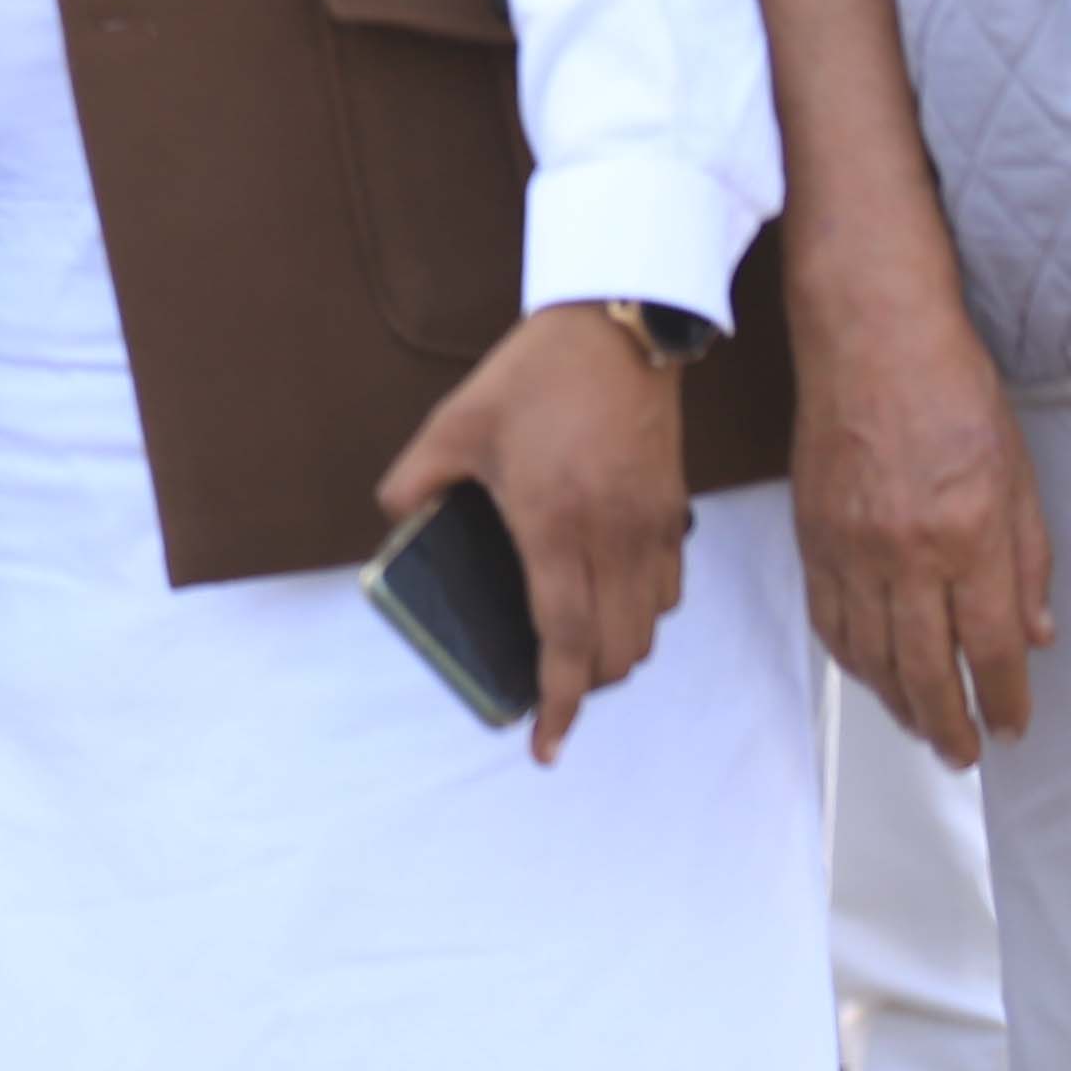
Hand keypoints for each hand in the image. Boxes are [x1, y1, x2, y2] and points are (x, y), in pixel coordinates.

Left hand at [376, 304, 691, 763]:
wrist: (619, 327)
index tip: (546, 743)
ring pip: (647, 630)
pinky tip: (606, 597)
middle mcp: (612, 538)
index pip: (563, 640)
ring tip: (572, 650)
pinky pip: (668, 591)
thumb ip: (416, 481)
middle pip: (614, 653)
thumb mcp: (455, 425)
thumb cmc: (534, 376)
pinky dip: (640, 614)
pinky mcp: (674, 512)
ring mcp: (651, 528)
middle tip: (545, 687)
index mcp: (554, 524)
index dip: (557, 704)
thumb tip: (396, 521)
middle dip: (581, 686)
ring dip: (614, 653)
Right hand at [784, 249, 1053, 763]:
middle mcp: (905, 551)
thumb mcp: (1020, 474)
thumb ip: (1028, 562)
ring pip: (868, 654)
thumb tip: (1034, 634)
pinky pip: (826, 618)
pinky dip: (847, 659)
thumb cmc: (950, 388)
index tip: (1012, 725)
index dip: (1003, 700)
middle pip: (923, 668)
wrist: (868, 336)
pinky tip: (866, 674)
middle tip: (961, 754)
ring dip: (895, 702)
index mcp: (969, 534)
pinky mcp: (810, 532)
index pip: (989, 648)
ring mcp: (849, 545)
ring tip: (917, 726)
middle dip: (946, 723)